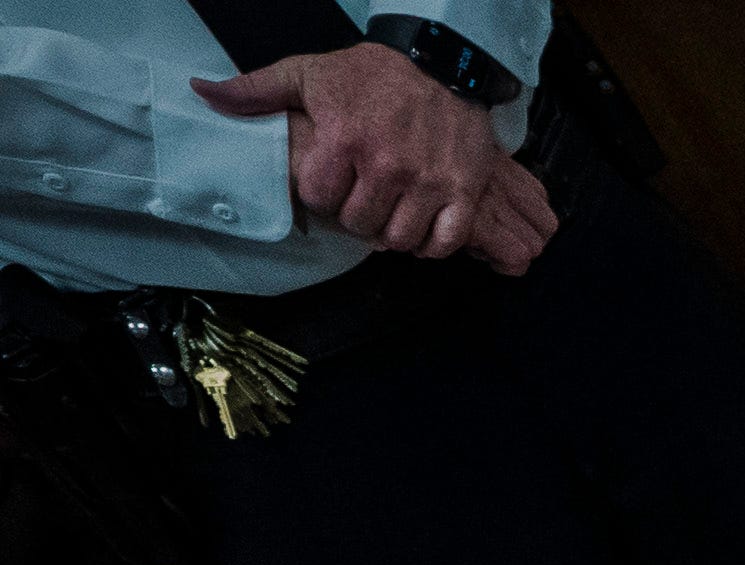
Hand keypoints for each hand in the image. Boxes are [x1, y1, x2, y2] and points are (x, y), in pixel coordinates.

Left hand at [199, 42, 552, 271]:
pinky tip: (423, 226)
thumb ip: (255, 90)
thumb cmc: (371, 73)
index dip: (322, 196)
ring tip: (391, 212)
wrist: (441, 63)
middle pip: (359, 223)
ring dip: (392, 232)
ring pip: (400, 239)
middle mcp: (386, 165)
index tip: (333, 184)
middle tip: (363, 198)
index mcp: (343, 140)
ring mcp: (428, 182)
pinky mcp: (464, 191)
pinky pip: (445, 241)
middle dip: (356, 215)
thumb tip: (202, 91)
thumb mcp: (307, 73)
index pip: (320, 200)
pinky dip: (432, 243)